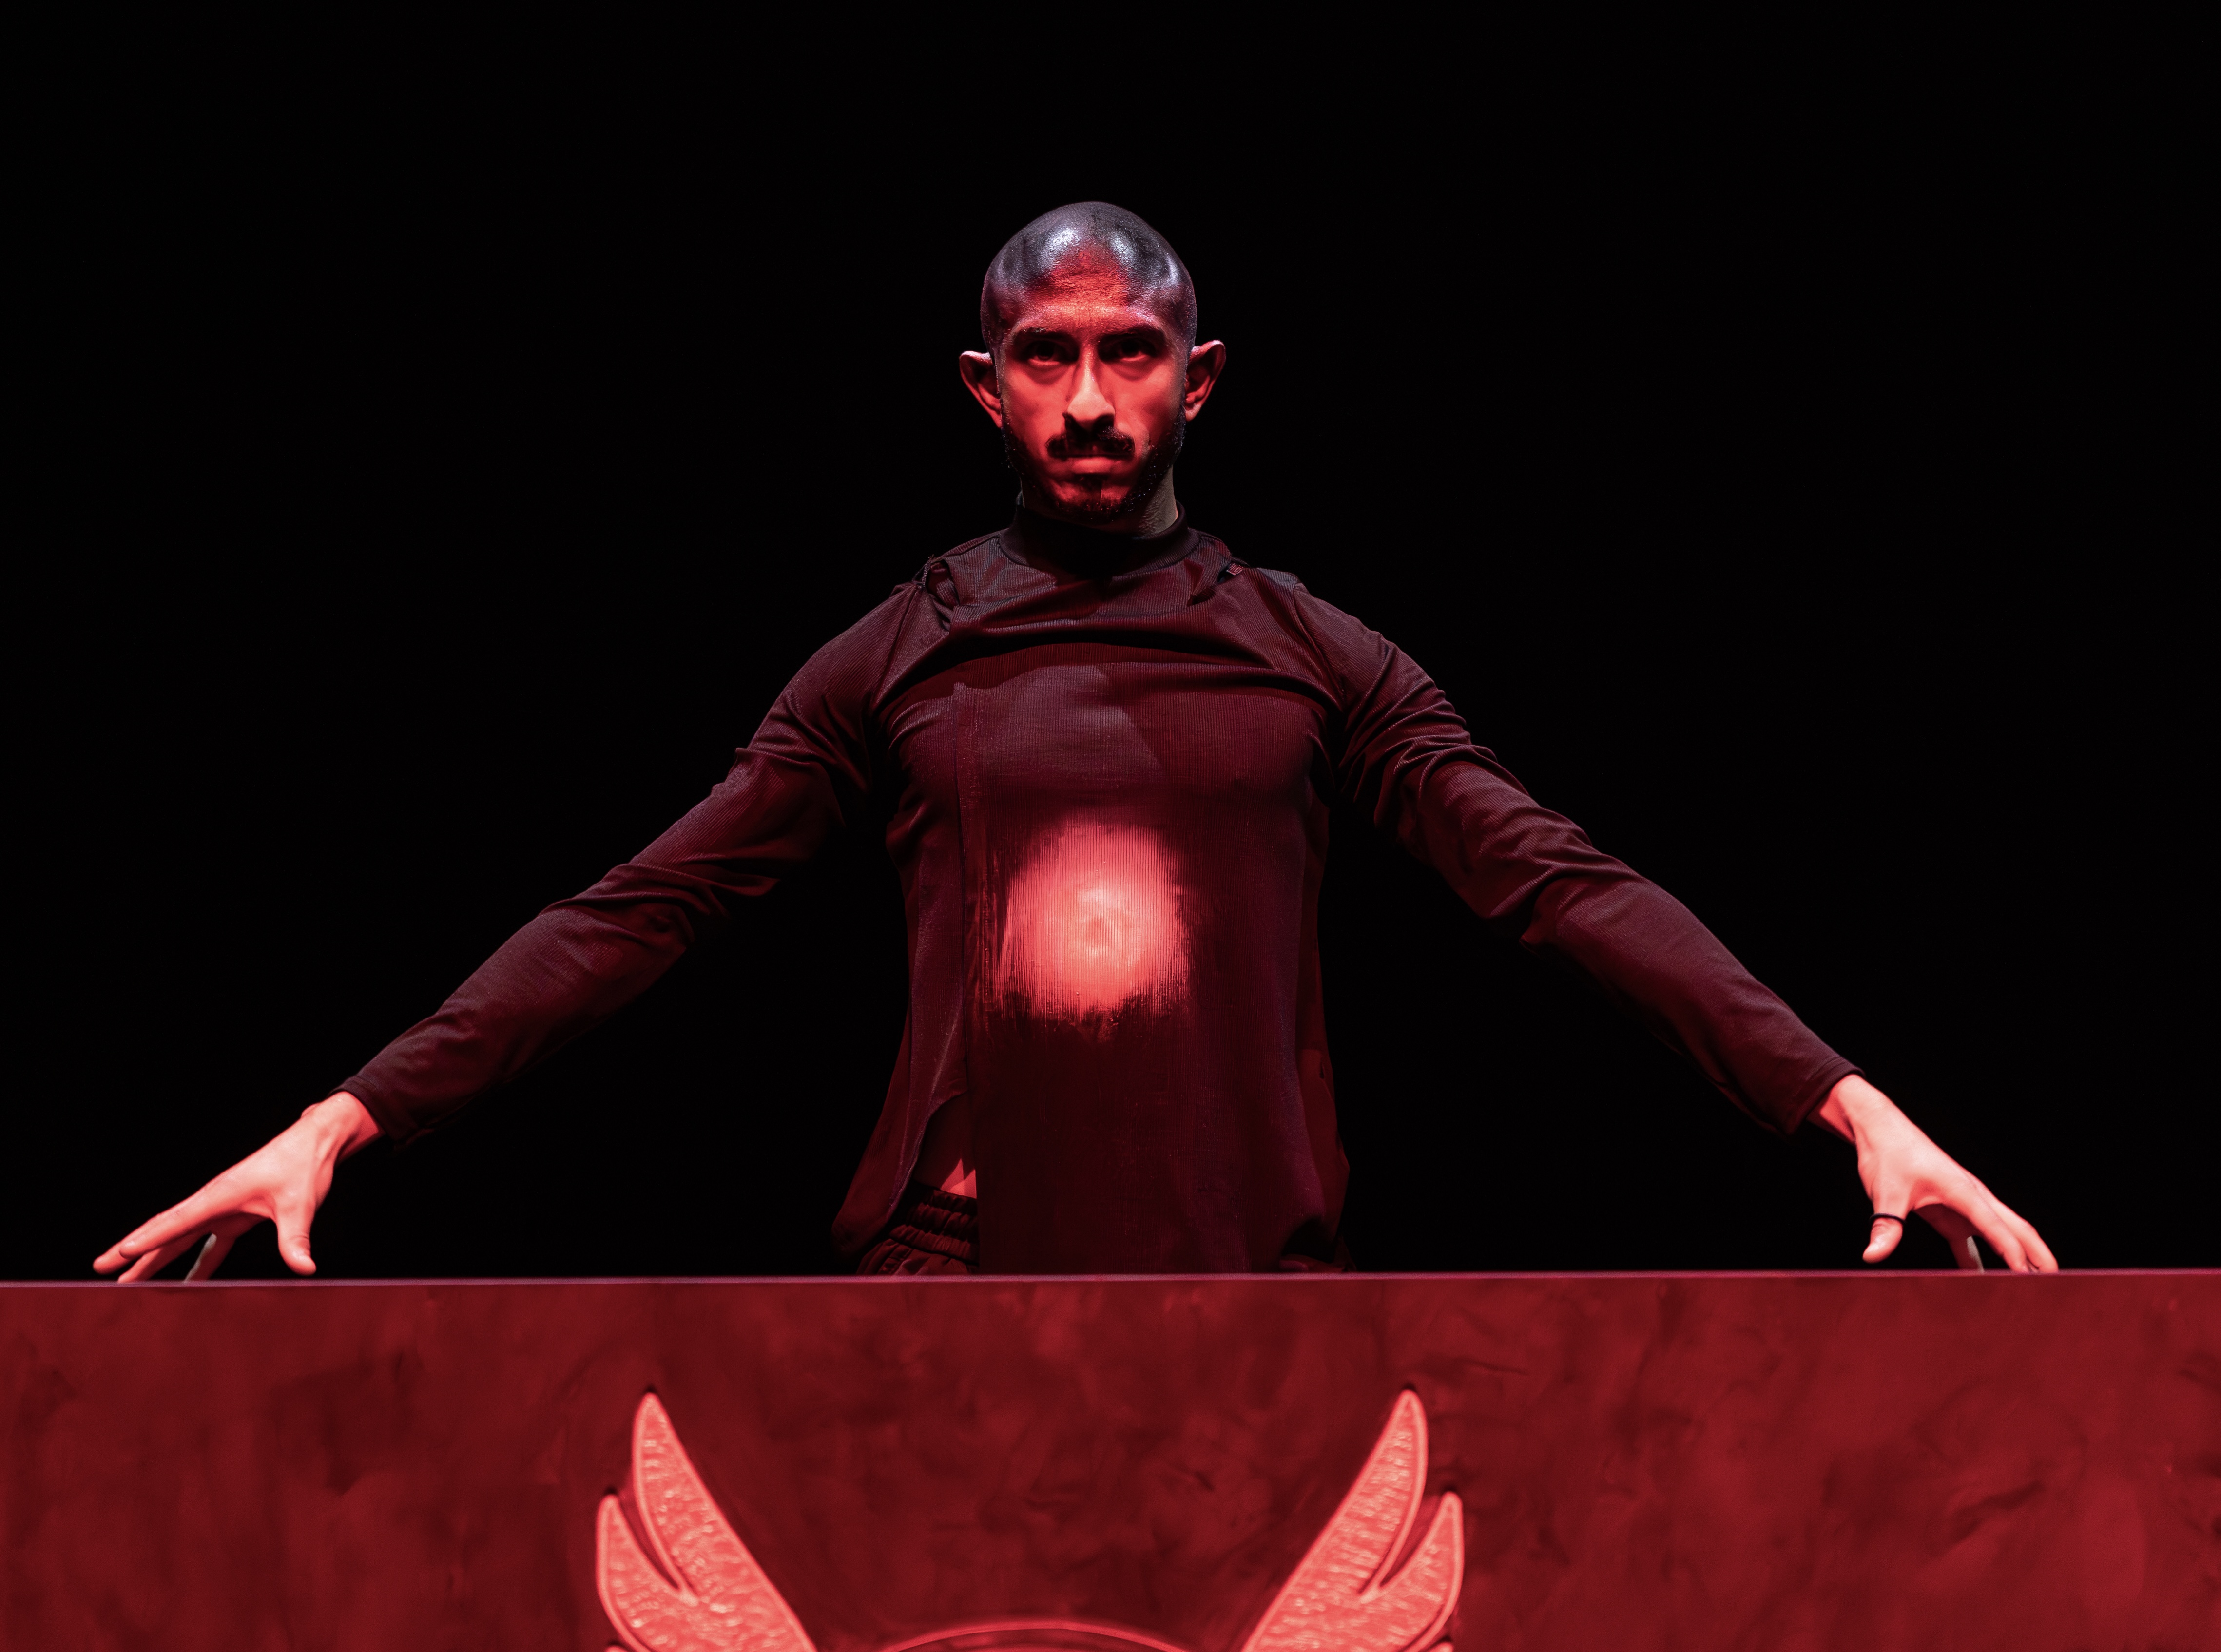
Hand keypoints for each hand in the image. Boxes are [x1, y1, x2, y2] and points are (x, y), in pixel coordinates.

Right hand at [93, 1092, 381, 1281]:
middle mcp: (214, 1202)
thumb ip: (296, 1238)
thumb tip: (303, 1268)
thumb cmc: (303, 1166)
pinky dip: (198, 1263)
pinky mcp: (237, 1215)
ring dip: (156, 1258)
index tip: (120, 1255)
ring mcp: (223, 1209)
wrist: (315, 1143)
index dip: (148, 1239)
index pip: (176, 1222)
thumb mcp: (301, 1204)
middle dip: (132, 1250)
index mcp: (219, 1196)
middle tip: (100, 1268)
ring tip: (130, 1281)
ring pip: (181, 1237)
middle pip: (164, 1229)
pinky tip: (190, 1283)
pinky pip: (210, 1243)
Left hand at [1815, 1075, 2056, 1272]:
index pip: (1997, 1228)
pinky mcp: (1949, 1210)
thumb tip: (1873, 1255)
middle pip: (2015, 1228)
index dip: (2014, 1254)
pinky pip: (1971, 1239)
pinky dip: (1978, 1258)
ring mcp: (1962, 1204)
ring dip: (2015, 1256)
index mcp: (1964, 1191)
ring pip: (1999, 1233)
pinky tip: (1980, 1280)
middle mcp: (1971, 1197)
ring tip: (2029, 1286)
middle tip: (2056, 1281)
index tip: (2029, 1279)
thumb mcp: (1886, 1192)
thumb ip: (1885, 1226)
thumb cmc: (1888, 1154)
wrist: (1880, 1130)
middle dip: (2036, 1254)